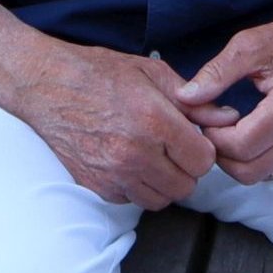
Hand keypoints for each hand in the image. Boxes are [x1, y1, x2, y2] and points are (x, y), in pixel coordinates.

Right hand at [0, 37, 220, 208]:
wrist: (46, 85)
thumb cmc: (98, 74)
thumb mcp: (152, 73)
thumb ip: (194, 100)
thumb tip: (226, 117)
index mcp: (154, 122)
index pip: (203, 160)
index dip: (202, 149)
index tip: (192, 138)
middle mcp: (134, 154)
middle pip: (185, 186)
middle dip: (186, 168)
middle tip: (174, 148)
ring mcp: (112, 174)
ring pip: (160, 199)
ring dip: (163, 182)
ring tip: (153, 156)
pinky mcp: (95, 185)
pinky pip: (131, 200)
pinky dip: (137, 187)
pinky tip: (130, 162)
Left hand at [173, 0, 272, 183]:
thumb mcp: (251, 44)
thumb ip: (217, 72)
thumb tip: (186, 97)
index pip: (241, 147)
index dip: (214, 137)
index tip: (208, 117)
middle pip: (248, 170)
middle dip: (222, 154)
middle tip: (215, 127)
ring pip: (260, 176)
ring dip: (238, 159)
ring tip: (232, 129)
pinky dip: (256, 159)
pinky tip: (251, 133)